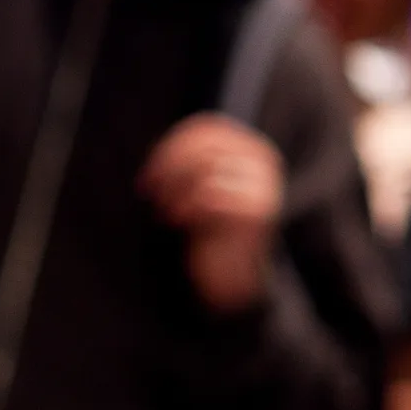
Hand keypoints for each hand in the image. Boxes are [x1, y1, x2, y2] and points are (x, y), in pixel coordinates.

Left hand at [139, 114, 282, 311]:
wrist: (237, 280)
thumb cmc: (214, 233)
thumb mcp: (201, 190)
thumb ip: (192, 165)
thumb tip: (160, 152)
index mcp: (250, 149)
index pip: (206, 129)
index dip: (171, 146)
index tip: (148, 174)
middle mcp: (262, 161)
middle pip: (203, 147)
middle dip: (169, 168)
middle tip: (149, 193)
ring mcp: (262, 184)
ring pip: (205, 170)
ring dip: (175, 191)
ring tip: (166, 213)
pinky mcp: (255, 210)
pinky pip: (210, 195)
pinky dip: (187, 207)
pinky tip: (179, 222)